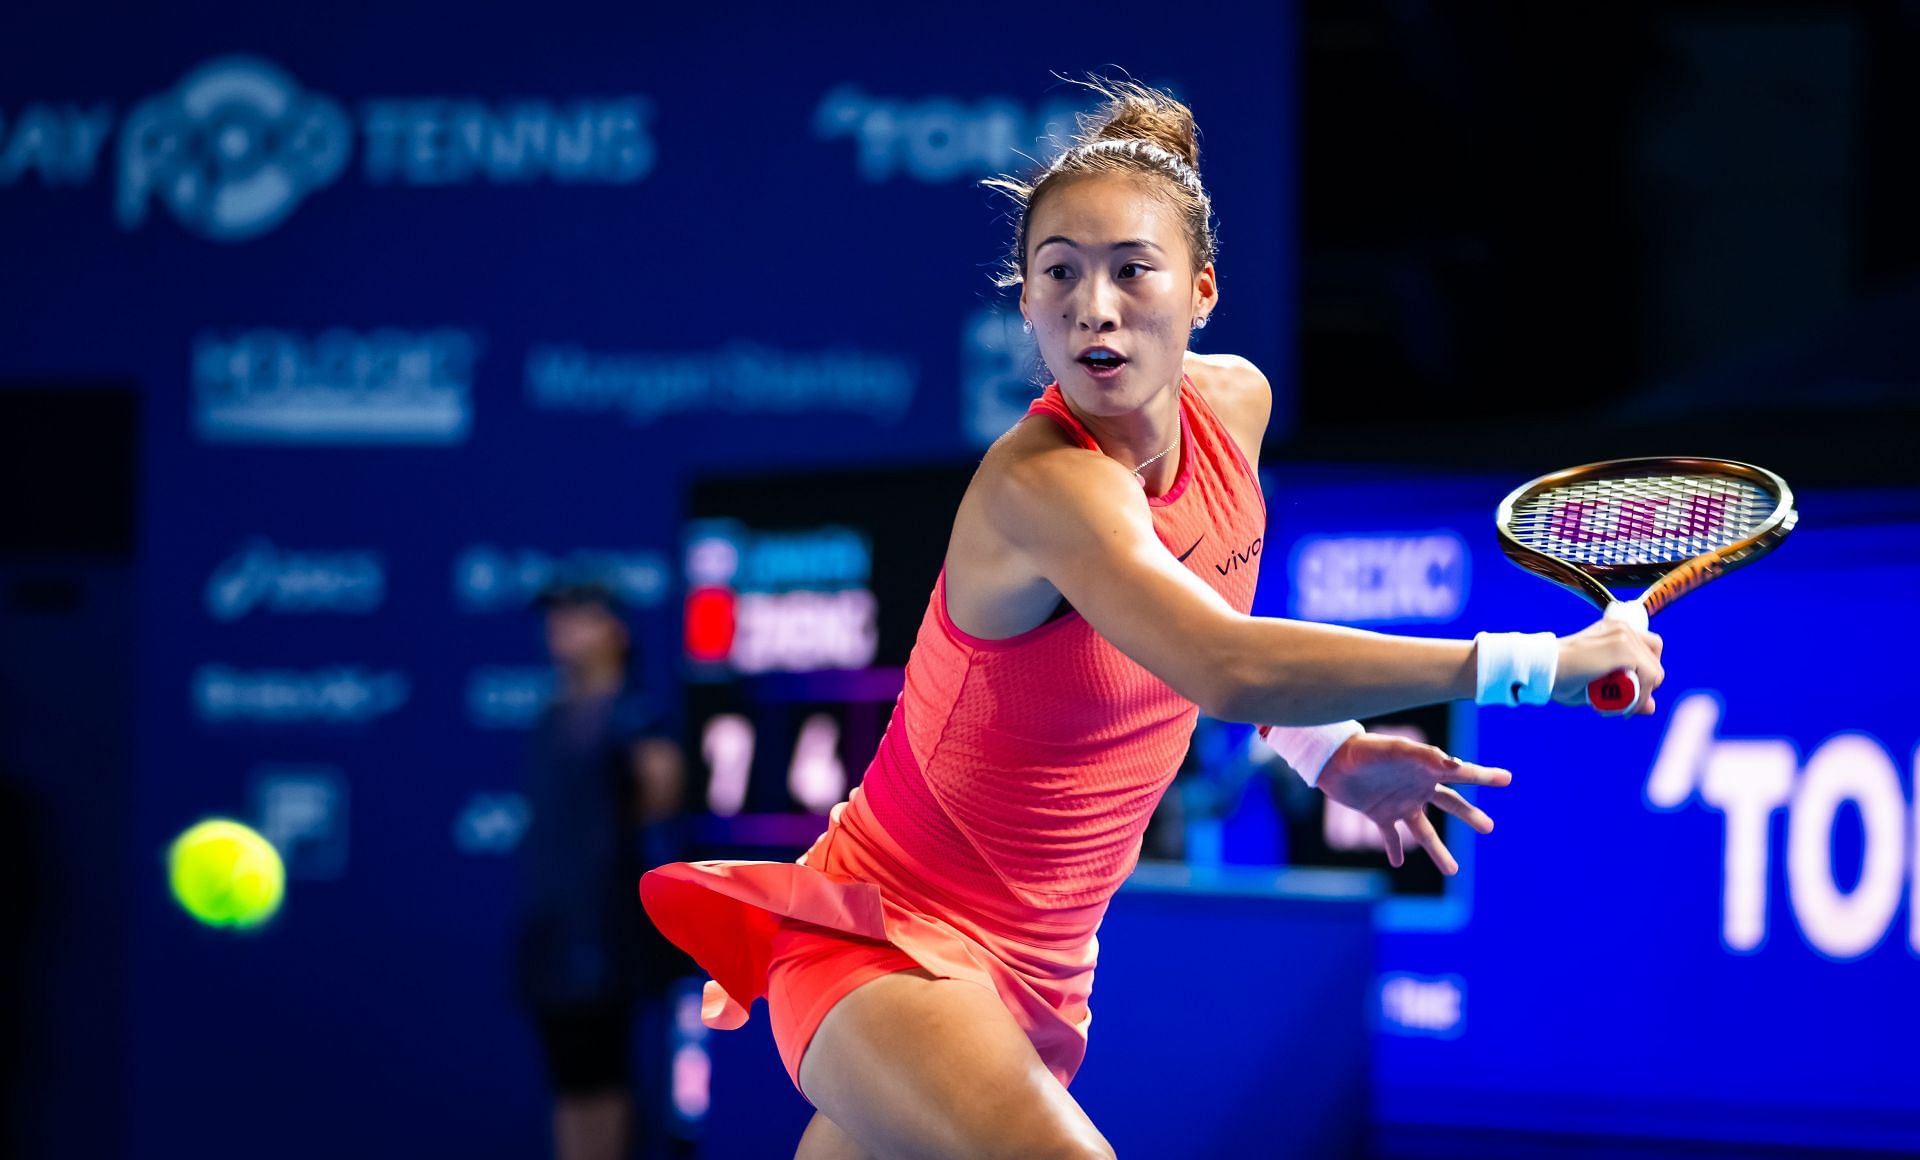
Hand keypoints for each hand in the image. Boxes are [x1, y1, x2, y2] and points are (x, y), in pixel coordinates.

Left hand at [1315, 733, 1511, 874]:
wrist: (1332, 759)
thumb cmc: (1366, 750)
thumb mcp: (1397, 750)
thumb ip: (1425, 756)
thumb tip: (1456, 765)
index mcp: (1426, 769)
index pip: (1462, 774)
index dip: (1485, 776)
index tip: (1507, 779)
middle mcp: (1417, 788)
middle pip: (1451, 805)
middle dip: (1470, 816)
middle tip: (1489, 828)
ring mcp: (1400, 803)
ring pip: (1425, 832)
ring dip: (1438, 851)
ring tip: (1453, 871)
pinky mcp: (1379, 814)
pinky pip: (1391, 836)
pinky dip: (1394, 850)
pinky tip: (1398, 863)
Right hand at [1552, 617, 1665, 714]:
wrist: (1541, 668)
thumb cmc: (1562, 677)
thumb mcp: (1599, 686)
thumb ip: (1627, 693)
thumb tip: (1652, 708)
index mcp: (1615, 630)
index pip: (1650, 651)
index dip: (1644, 674)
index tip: (1626, 692)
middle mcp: (1623, 628)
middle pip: (1655, 663)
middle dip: (1643, 688)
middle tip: (1620, 704)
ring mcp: (1625, 637)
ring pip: (1654, 674)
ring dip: (1639, 695)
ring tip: (1615, 707)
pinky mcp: (1624, 649)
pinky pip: (1648, 678)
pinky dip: (1638, 698)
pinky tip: (1619, 707)